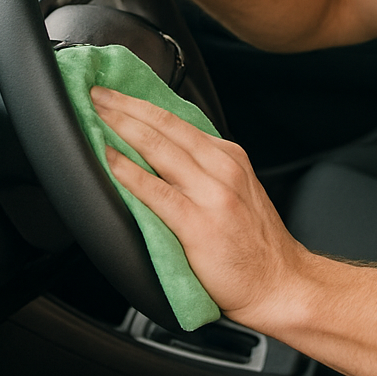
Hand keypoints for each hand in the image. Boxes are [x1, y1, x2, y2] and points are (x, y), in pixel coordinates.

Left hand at [91, 86, 307, 326]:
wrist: (279, 282)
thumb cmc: (254, 244)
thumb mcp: (236, 192)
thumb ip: (204, 172)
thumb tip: (161, 156)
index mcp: (230, 158)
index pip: (178, 121)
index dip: (142, 104)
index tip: (116, 93)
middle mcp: (223, 168)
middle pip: (166, 127)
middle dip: (127, 107)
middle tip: (97, 93)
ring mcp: (212, 195)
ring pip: (161, 149)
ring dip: (124, 127)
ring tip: (97, 114)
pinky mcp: (199, 225)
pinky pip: (158, 192)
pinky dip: (131, 172)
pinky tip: (111, 160)